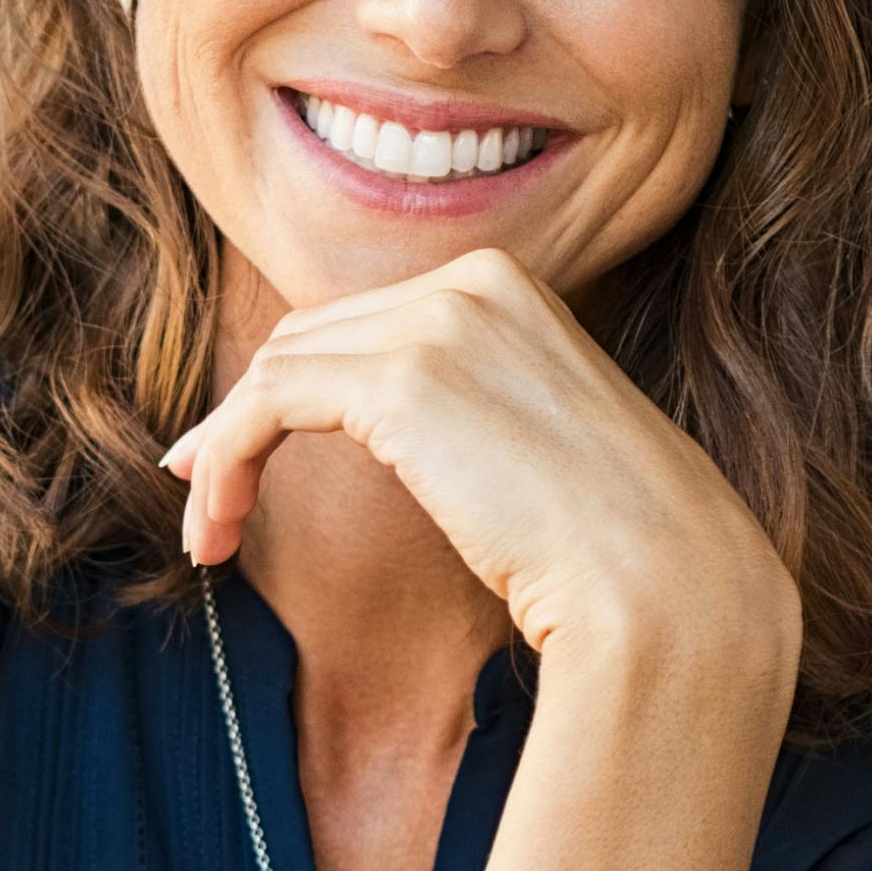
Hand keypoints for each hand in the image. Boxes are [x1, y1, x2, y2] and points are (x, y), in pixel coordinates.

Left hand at [157, 246, 799, 663]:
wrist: (664, 588)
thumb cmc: (616, 546)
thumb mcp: (536, 443)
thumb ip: (466, 410)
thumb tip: (383, 429)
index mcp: (510, 285)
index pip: (363, 322)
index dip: (290, 387)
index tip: (240, 457)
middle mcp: (472, 282)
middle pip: (311, 337)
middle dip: (244, 416)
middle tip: (207, 497)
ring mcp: (438, 321)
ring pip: (276, 369)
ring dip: (223, 452)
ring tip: (209, 536)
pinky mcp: (400, 381)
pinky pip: (266, 406)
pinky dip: (224, 460)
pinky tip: (215, 525)